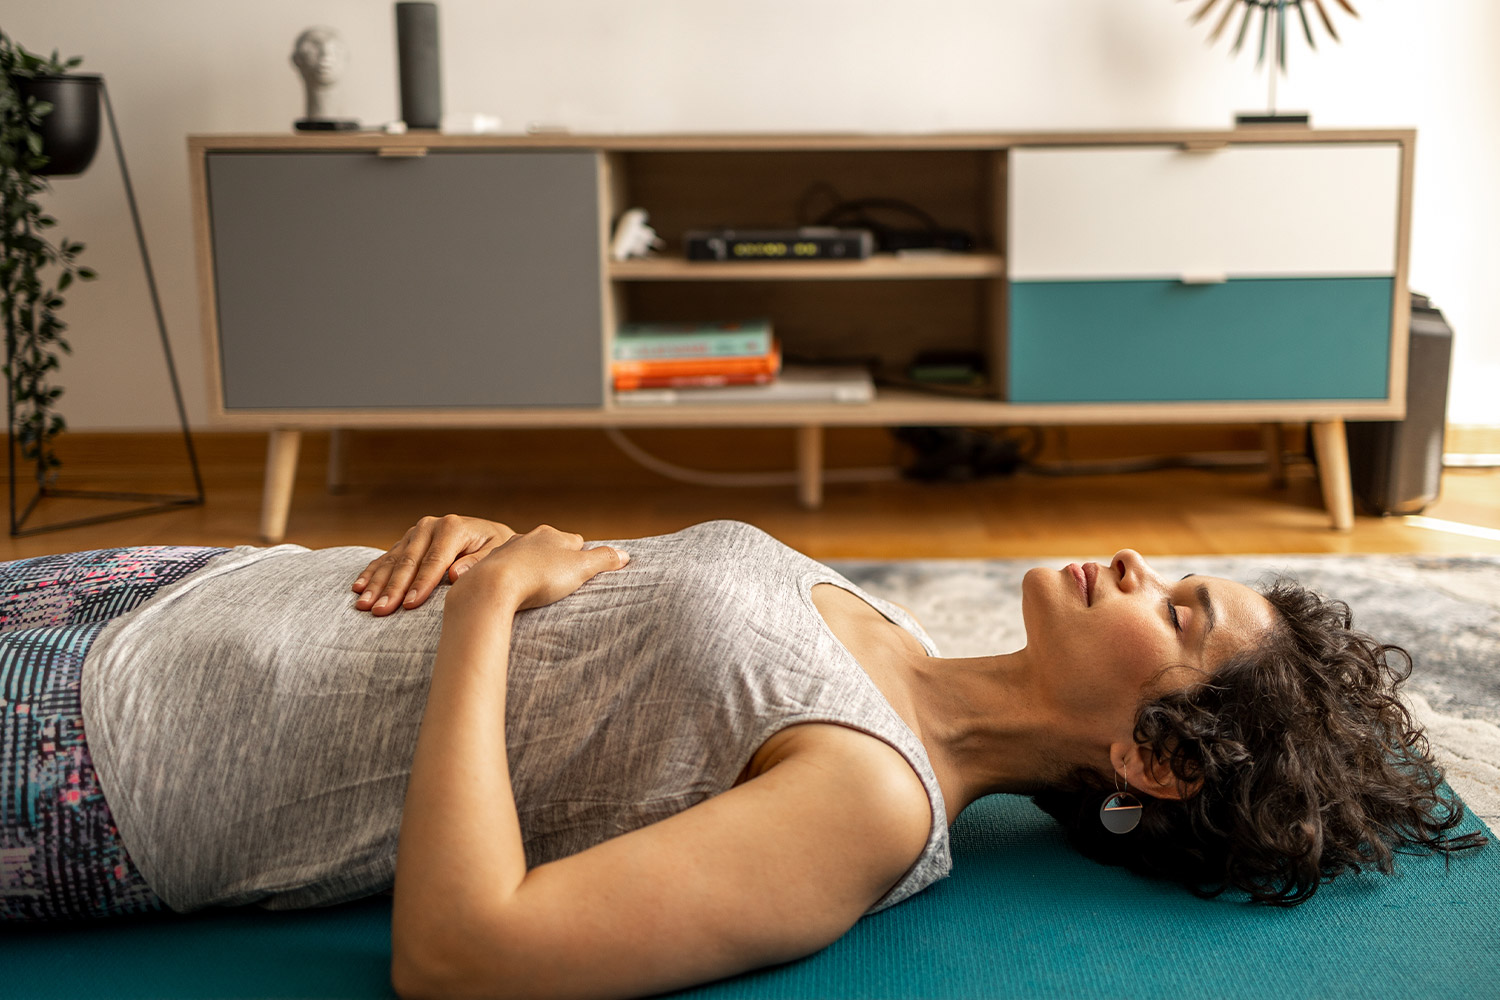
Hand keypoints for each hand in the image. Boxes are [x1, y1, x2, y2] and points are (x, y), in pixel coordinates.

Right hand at [353, 514, 517, 615]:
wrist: (490, 536)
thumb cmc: (497, 550)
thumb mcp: (496, 554)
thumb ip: (477, 563)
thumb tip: (455, 575)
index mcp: (453, 527)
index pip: (434, 561)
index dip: (421, 584)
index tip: (409, 606)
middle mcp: (430, 526)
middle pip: (408, 562)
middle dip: (393, 589)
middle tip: (379, 611)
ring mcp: (415, 533)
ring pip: (392, 562)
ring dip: (376, 584)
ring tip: (363, 604)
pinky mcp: (406, 541)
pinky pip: (385, 559)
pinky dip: (371, 573)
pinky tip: (358, 588)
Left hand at [446, 524, 629, 613]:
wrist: (494, 584)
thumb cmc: (540, 576)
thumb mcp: (580, 568)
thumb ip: (604, 560)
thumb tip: (625, 554)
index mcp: (552, 535)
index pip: (575, 541)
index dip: (582, 556)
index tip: (585, 570)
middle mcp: (528, 537)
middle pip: (549, 546)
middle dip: (556, 560)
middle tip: (562, 580)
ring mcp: (506, 550)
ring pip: (525, 556)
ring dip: (532, 568)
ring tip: (536, 587)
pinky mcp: (489, 566)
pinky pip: (505, 569)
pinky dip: (511, 577)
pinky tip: (513, 590)